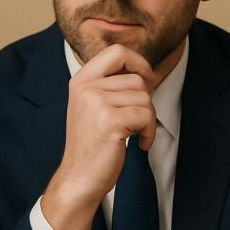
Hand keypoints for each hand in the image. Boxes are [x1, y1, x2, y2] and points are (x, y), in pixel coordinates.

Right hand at [41, 44, 156, 229]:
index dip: (138, 62)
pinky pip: (147, 115)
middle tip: (137, 122)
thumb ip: (112, 85)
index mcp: (81, 81)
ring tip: (135, 134)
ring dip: (148, 119)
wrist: (79, 178)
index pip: (116, 51)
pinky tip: (140, 144)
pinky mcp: (109, 120)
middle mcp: (85, 88)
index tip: (147, 79)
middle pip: (137, 79)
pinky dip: (150, 132)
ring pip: (145, 98)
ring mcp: (96, 103)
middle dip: (145, 102)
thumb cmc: (94, 144)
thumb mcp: (95, 106)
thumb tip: (147, 71)